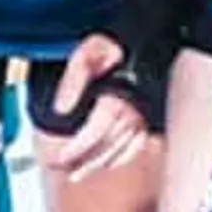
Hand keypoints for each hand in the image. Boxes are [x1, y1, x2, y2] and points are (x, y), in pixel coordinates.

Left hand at [39, 41, 150, 179]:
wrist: (145, 38)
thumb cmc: (115, 43)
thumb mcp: (86, 52)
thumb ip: (72, 80)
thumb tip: (60, 109)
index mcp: (117, 97)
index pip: (95, 132)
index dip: (77, 148)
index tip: (59, 158)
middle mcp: (134, 111)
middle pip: (107, 146)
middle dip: (84, 162)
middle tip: (64, 170)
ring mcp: (145, 117)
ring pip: (122, 150)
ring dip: (100, 165)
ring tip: (78, 174)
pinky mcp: (152, 118)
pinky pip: (138, 146)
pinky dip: (122, 158)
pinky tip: (108, 163)